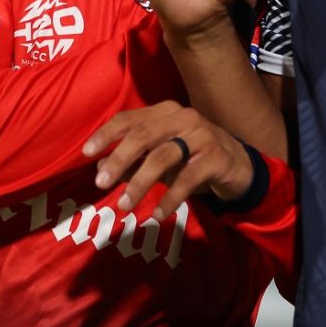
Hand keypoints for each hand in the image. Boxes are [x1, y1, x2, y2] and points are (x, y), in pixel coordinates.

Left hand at [82, 101, 252, 220]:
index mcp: (165, 112)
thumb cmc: (192, 159)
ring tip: (125, 205)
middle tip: (101, 183)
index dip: (107, 133)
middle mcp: (183, 117)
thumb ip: (133, 162)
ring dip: (140, 182)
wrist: (239, 167)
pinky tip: (157, 214)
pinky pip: (189, 177)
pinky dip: (170, 197)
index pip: (130, 118)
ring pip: (164, 155)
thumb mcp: (160, 159)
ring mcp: (202, 134)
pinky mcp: (216, 156)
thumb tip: (100, 170)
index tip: (87, 153)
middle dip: (119, 158)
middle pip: (144, 134)